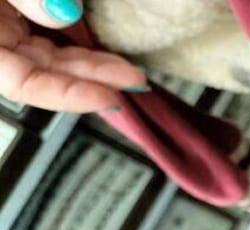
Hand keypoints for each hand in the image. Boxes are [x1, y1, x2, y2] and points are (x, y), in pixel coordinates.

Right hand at [0, 0, 145, 112]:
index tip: (108, 96)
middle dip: (90, 78)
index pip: (20, 83)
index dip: (65, 94)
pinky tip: (104, 53)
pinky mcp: (10, 11)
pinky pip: (45, 36)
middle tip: (134, 81)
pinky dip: (76, 45)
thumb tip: (63, 12)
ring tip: (129, 72)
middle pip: (41, 71)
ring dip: (90, 64)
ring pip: (48, 54)